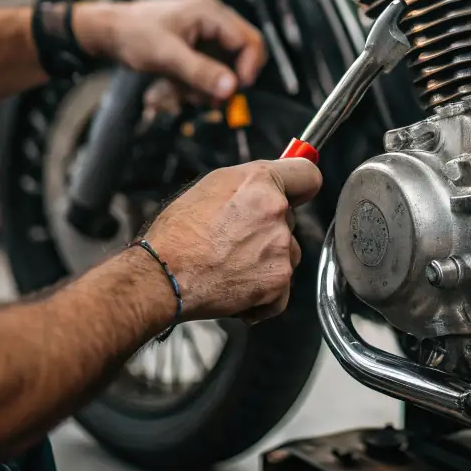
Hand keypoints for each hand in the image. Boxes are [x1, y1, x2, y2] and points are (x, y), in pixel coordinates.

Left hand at [74, 0, 265, 102]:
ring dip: (208, 84)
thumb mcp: (167, 56)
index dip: (247, 68)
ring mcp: (204, 33)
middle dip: (227, 79)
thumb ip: (201, 72)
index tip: (234, 92)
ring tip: (183, 92)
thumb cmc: (133, 35)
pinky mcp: (195, 46)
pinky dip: (197, 82)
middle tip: (210, 99)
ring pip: (225, 66)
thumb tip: (232, 88)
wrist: (107, 33)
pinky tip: (177, 87)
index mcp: (211, 13)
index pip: (249, 41)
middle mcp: (212, 20)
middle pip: (241, 54)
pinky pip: (209, 68)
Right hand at [142, 159, 321, 322]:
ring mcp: (280, 248)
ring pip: (287, 254)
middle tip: (236, 239)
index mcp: (260, 182)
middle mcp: (276, 212)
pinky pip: (281, 289)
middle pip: (291, 220)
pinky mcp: (277, 281)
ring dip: (268, 261)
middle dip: (270, 229)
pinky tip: (238, 286)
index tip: (296, 194)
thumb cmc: (177, 234)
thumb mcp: (211, 187)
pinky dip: (265, 295)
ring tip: (231, 264)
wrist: (163, 275)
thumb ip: (249, 184)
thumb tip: (268, 186)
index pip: (308, 176)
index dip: (299, 187)